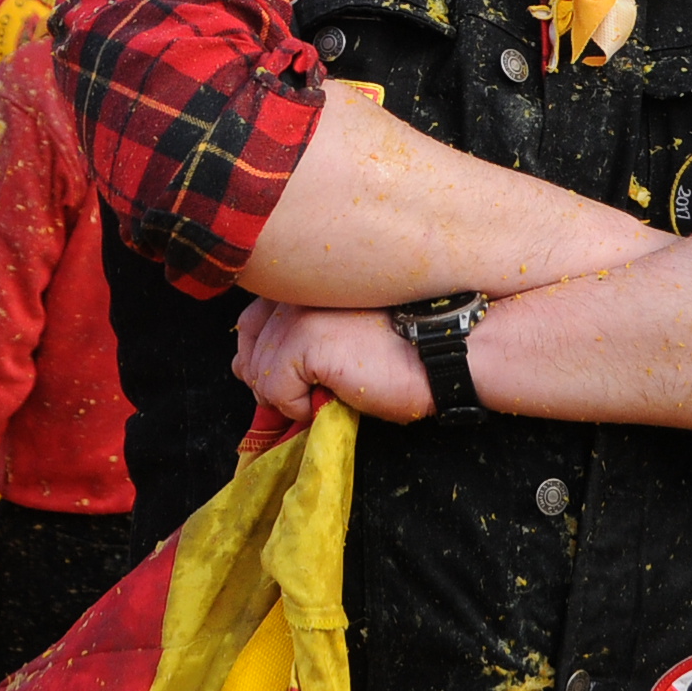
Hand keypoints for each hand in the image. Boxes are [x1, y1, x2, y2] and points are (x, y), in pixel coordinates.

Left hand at [233, 296, 433, 423]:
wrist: (446, 351)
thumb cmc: (405, 348)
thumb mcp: (342, 337)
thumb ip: (296, 340)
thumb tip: (244, 368)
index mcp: (306, 282)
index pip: (252, 320)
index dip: (263, 355)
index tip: (291, 378)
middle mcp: (296, 290)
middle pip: (248, 344)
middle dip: (268, 379)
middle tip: (308, 394)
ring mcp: (298, 312)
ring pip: (257, 371)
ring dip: (286, 396)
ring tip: (326, 394)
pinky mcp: (305, 340)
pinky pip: (274, 390)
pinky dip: (296, 407)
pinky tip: (331, 397)